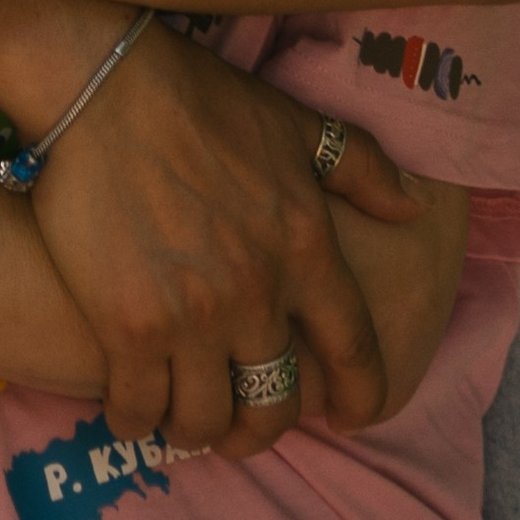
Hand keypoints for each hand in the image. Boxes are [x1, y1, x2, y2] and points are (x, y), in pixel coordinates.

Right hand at [22, 18, 420, 459]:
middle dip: (260, 431)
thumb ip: (361, 169)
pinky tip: (130, 405)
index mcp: (305, 249)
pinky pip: (135, 410)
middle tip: (241, 426)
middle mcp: (255, 295)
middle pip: (273, 406)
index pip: (353, 350)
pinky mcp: (127, 328)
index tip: (352, 418)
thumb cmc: (201, 101)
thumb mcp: (296, 124)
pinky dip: (134, 419)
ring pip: (204, 422)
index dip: (360, 396)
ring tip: (182, 417)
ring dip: (196, 430)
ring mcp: (190, 318)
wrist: (105, 88)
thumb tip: (415, 207)